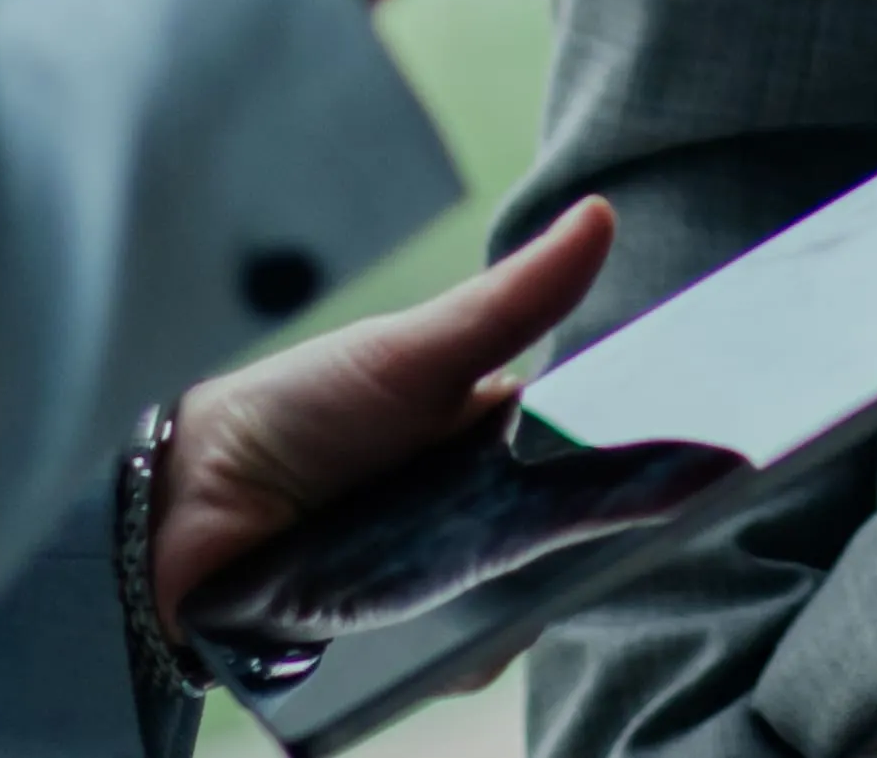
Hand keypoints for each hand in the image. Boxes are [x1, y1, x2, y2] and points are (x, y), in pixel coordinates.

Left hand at [145, 201, 616, 624]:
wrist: (189, 507)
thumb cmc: (303, 410)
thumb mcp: (415, 352)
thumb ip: (513, 300)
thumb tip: (601, 216)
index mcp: (494, 438)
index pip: (588, 455)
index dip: (636, 459)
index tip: (688, 459)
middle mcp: (478, 514)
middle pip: (565, 537)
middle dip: (583, 537)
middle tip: (586, 527)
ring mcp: (446, 585)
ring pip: (523, 606)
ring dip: (522, 600)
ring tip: (495, 581)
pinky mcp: (411, 647)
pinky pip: (466, 660)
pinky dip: (469, 649)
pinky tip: (454, 634)